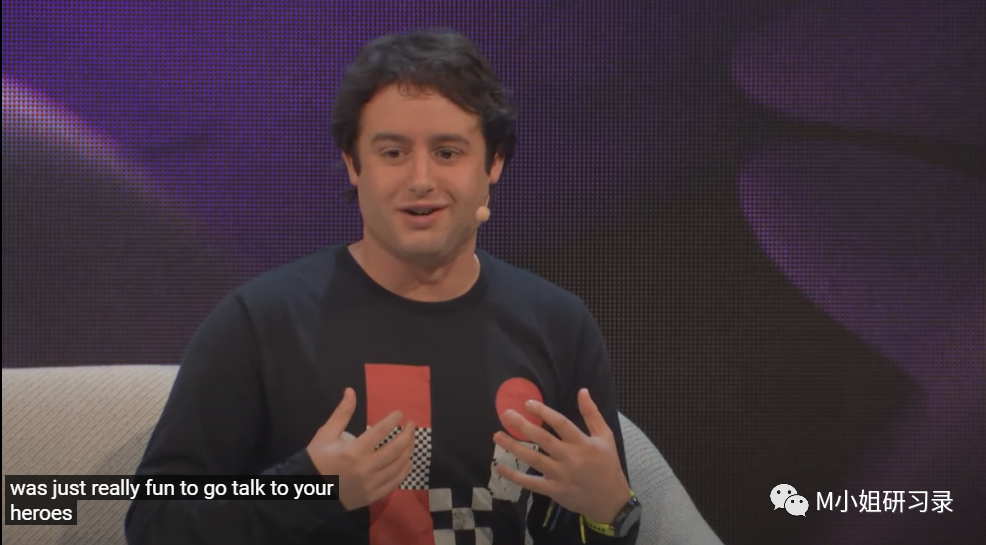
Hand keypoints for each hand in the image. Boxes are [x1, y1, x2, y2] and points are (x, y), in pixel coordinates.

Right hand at [306, 387, 415, 509]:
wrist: (306, 491)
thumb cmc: (316, 460)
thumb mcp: (326, 434)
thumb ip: (342, 413)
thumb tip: (351, 391)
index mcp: (354, 451)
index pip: (381, 431)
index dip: (393, 420)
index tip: (400, 413)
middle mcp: (365, 468)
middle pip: (395, 449)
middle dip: (407, 435)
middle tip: (411, 425)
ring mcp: (370, 484)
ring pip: (398, 466)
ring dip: (408, 451)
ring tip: (411, 440)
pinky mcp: (371, 496)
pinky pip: (394, 483)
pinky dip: (403, 471)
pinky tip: (406, 462)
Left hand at [493, 388, 629, 523]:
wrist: (609, 499)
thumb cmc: (607, 464)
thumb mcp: (605, 437)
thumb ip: (592, 414)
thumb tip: (582, 391)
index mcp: (582, 443)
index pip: (560, 424)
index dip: (543, 412)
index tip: (527, 403)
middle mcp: (569, 458)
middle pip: (542, 439)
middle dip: (522, 426)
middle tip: (506, 415)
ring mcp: (559, 475)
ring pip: (533, 459)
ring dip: (513, 447)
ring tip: (497, 436)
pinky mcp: (552, 490)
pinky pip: (530, 483)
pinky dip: (514, 476)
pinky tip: (499, 467)